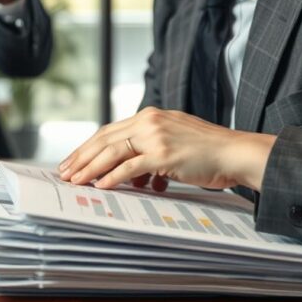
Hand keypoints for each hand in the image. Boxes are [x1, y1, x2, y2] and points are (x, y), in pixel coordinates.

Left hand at [57, 107, 277, 191]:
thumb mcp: (174, 142)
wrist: (237, 153)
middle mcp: (150, 121)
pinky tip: (101, 186)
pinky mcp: (164, 154)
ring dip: (90, 167)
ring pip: (112, 151)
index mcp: (150, 116)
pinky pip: (130, 167)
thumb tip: (129, 174)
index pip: (110, 131)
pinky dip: (113, 177)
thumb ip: (150, 151)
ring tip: (76, 180)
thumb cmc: (208, 153)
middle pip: (105, 138)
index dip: (88, 146)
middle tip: (64, 171)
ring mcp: (156, 136)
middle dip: (81, 156)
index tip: (73, 160)